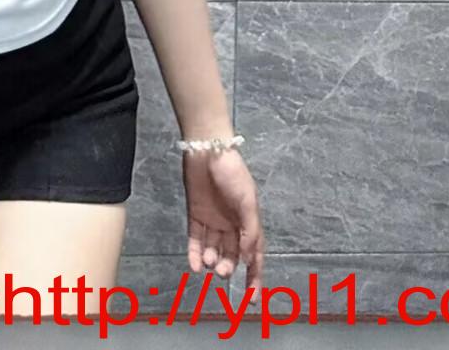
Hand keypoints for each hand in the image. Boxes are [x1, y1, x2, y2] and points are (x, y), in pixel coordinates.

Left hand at [182, 147, 263, 294]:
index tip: (252, 299)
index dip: (254, 277)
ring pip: (213, 249)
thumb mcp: (248, 203)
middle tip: (221, 271)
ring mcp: (213, 220)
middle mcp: (231, 224)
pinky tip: (194, 265)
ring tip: (208, 262)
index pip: (254, 256)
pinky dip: (194, 253)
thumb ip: (249, 232)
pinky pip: (195, 238)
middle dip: (228, 267)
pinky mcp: (196, 214)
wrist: (207, 150)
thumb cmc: (232, 174)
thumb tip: (248, 260)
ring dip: (211, 260)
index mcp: (248, 222)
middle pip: (232, 255)